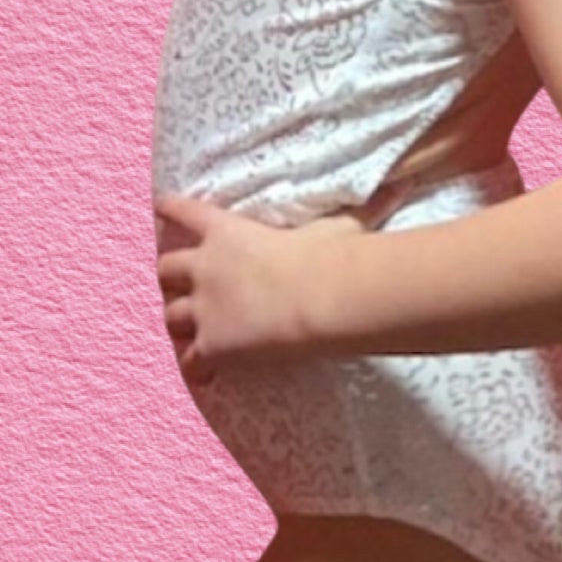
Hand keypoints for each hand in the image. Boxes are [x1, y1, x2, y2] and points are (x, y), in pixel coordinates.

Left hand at [153, 193, 369, 385]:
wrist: (317, 299)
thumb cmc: (328, 257)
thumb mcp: (338, 225)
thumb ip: (355, 210)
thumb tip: (400, 188)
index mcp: (228, 231)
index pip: (187, 212)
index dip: (172, 209)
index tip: (161, 206)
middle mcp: (206, 268)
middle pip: (165, 268)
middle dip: (169, 276)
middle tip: (176, 283)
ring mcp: (204, 309)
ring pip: (169, 316)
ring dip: (177, 322)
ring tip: (185, 331)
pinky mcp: (211, 346)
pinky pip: (189, 361)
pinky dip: (194, 366)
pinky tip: (203, 373)